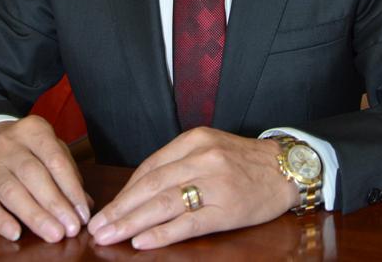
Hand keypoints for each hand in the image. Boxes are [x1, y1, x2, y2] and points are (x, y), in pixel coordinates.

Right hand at [0, 115, 92, 242]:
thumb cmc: (29, 148)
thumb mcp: (51, 148)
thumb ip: (68, 172)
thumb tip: (85, 205)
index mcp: (34, 130)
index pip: (56, 160)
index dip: (71, 188)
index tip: (83, 213)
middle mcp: (9, 145)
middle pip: (34, 175)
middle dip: (55, 205)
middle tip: (71, 228)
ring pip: (11, 192)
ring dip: (34, 216)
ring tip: (53, 234)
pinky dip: (0, 221)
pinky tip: (16, 234)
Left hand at [88, 127, 297, 248]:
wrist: (285, 168)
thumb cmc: (244, 161)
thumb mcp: (210, 148)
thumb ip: (179, 162)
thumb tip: (140, 188)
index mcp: (195, 140)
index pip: (150, 167)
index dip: (125, 191)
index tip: (107, 208)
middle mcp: (202, 157)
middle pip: (151, 184)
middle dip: (120, 208)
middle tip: (96, 227)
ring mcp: (214, 182)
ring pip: (164, 203)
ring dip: (131, 222)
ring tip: (109, 236)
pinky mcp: (226, 207)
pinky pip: (188, 222)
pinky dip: (162, 233)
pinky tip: (142, 242)